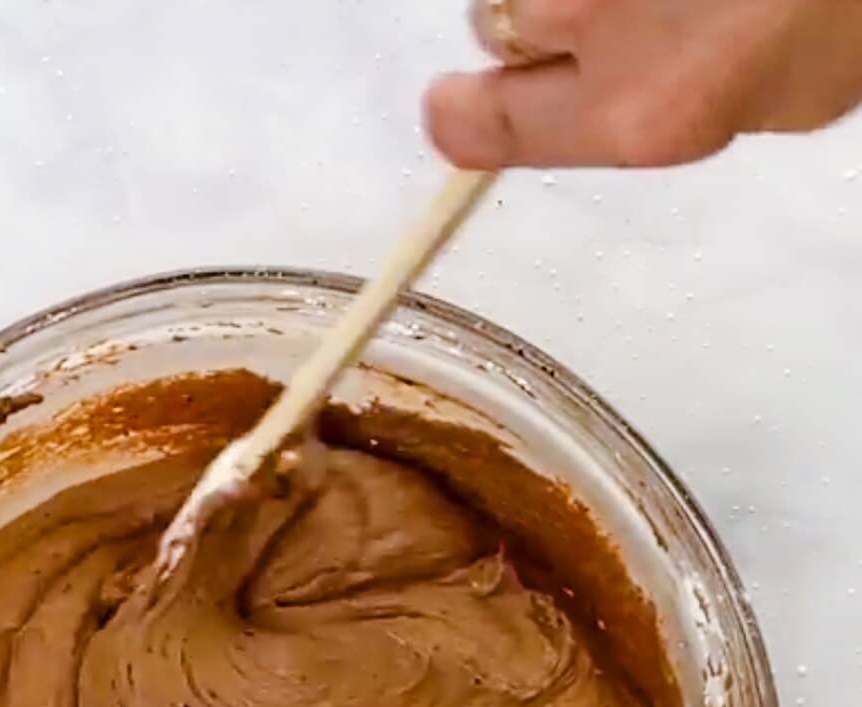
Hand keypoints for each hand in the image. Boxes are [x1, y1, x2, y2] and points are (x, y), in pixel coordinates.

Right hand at [426, 0, 861, 169]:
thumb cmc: (848, 8)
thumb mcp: (777, 98)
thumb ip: (664, 107)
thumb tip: (611, 98)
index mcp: (637, 111)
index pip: (478, 124)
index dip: (462, 114)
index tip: (454, 108)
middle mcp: (591, 21)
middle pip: (497, 18)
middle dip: (540, 16)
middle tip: (623, 4)